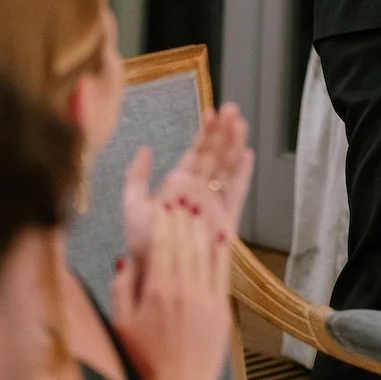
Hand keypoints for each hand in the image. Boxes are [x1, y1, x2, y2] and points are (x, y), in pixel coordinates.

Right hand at [113, 202, 231, 379]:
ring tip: (200, 208)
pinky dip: (221, 251)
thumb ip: (121, 289)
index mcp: (156, 291)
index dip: (165, 222)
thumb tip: (124, 259)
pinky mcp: (221, 310)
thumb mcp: (121, 325)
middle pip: (185, 242)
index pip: (163, 245)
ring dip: (202, 227)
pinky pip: (222, 272)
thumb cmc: (145, 361)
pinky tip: (220, 235)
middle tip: (184, 198)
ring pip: (205, 252)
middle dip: (184, 218)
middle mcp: (183, 290)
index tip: (165, 205)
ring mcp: (205, 299)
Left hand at [123, 104, 253, 260]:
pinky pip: (236, 192)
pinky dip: (242, 174)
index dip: (204, 133)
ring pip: (227, 167)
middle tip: (232, 108)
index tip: (211, 112)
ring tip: (240, 122)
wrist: (158, 271)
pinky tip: (248, 155)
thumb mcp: (133, 204)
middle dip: (223, 131)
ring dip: (234, 144)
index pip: (195, 152)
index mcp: (178, 185)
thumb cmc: (143, 243)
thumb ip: (137, 176)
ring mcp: (213, 204)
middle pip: (215, 155)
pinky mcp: (225, 219)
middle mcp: (199, 191)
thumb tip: (146, 149)